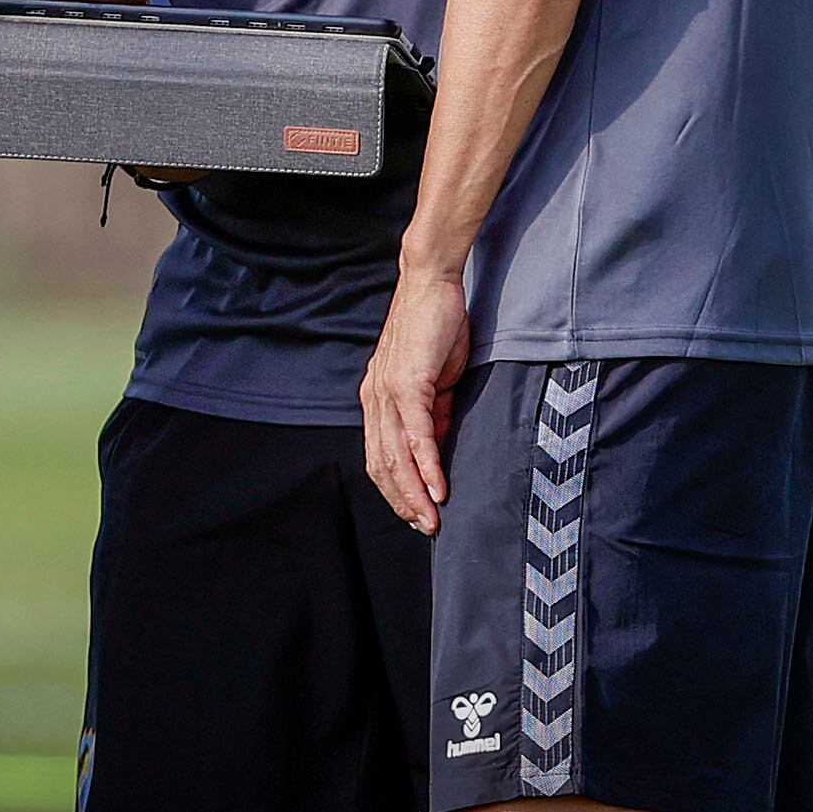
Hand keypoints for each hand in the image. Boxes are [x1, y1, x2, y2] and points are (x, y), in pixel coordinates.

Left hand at [361, 259, 469, 534]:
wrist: (431, 284)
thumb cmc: (435, 329)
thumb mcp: (433, 381)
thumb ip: (431, 414)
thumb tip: (435, 449)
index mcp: (377, 399)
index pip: (381, 457)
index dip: (396, 490)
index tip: (417, 515)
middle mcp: (375, 398)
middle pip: (383, 464)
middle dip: (404, 501)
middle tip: (426, 528)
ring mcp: (388, 391)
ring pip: (396, 455)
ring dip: (415, 492)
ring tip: (432, 518)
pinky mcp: (407, 383)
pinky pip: (416, 433)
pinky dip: (427, 464)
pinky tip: (438, 487)